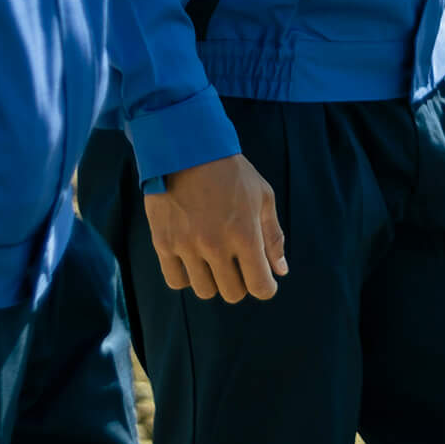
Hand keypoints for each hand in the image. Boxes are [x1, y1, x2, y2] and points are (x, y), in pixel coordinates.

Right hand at [145, 154, 286, 301]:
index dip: (266, 288)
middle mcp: (215, 246)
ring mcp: (187, 246)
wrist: (187, 149)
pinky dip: (187, 276)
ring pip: (205, 291)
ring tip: (214, 259)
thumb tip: (280, 271)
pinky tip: (193, 260)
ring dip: (214, 280)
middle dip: (241, 283)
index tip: (264, 281)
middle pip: (232, 293)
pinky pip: (176, 281)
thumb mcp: (262, 197)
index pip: (260, 287)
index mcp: (245, 234)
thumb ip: (272, 237)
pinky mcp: (163, 243)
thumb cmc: (231, 172)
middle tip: (238, 264)